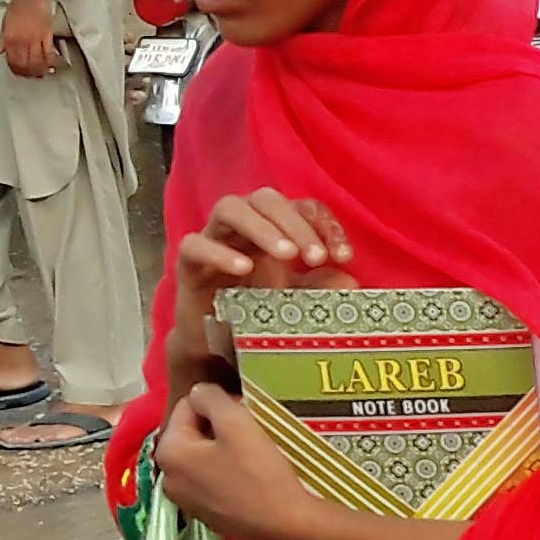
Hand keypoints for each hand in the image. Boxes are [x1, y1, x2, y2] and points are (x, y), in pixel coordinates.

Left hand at [2, 0, 62, 78]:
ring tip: (44, 72)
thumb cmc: (19, 3)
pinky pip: (49, 53)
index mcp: (9, 37)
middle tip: (34, 75)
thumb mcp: (5, 21)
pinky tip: (53, 64)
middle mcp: (21, 40)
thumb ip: (3, 38)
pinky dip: (52, 61)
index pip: (12, 61)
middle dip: (30, 73)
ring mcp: (34, 38)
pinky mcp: (46, 34)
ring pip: (38, 62)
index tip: (21, 73)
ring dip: (41, 69)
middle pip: (25, 65)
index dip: (17, 70)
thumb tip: (1, 51)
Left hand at [155, 381, 328, 539]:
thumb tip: (200, 392)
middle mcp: (167, 477)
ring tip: (253, 455)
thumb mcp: (237, 423)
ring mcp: (185, 501)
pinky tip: (251, 479)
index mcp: (169, 451)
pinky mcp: (205, 516)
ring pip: (202, 456)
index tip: (246, 414)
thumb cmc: (260, 473)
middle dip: (219, 427)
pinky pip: (211, 480)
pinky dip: (227, 472)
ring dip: (223, 449)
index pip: (187, 405)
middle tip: (251, 433)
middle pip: (192, 432)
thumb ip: (211, 397)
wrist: (286, 526)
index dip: (219, 403)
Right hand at [169, 189, 354, 388]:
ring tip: (287, 255)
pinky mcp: (187, 262)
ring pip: (230, 208)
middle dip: (295, 223)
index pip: (303, 207)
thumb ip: (321, 287)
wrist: (214, 341)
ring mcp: (213, 238)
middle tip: (315, 258)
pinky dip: (219, 252)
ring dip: (262, 227)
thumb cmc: (257, 308)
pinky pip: (194, 244)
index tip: (344, 257)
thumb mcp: (297, 299)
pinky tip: (243, 268)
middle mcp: (243, 225)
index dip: (326, 225)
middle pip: (267, 198)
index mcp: (275, 226)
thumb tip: (352, 283)